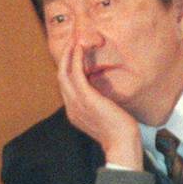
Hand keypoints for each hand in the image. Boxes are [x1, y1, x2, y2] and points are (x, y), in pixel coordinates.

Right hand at [55, 38, 142, 168]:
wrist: (122, 144)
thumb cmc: (119, 132)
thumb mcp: (105, 116)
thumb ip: (99, 104)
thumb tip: (104, 95)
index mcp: (74, 112)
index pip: (65, 86)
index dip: (67, 68)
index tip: (73, 54)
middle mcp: (71, 107)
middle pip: (60, 76)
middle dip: (64, 57)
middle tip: (70, 41)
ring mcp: (75, 103)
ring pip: (63, 72)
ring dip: (68, 54)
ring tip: (73, 39)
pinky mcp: (85, 97)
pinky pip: (75, 73)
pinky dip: (75, 58)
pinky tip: (80, 48)